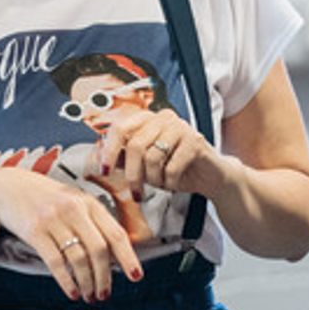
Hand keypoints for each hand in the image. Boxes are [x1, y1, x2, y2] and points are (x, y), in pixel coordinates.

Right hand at [0, 167, 142, 301]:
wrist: (5, 186)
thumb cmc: (44, 198)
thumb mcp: (72, 200)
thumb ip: (92, 220)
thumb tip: (114, 255)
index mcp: (88, 202)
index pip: (116, 233)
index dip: (128, 257)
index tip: (136, 277)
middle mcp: (73, 209)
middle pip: (99, 249)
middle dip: (105, 277)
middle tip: (104, 294)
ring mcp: (53, 220)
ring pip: (78, 258)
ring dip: (87, 282)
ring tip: (89, 296)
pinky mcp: (34, 231)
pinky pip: (55, 262)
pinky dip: (66, 281)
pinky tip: (72, 293)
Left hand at [94, 109, 229, 201]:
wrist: (211, 177)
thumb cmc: (176, 169)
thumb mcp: (144, 165)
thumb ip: (123, 158)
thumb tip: (98, 159)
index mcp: (147, 119)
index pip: (119, 128)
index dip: (108, 151)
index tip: (103, 171)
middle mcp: (163, 118)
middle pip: (135, 145)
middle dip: (132, 174)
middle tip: (136, 191)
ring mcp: (180, 127)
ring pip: (152, 156)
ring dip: (153, 178)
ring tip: (160, 184)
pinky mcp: (195, 141)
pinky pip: (171, 167)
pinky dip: (169, 182)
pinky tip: (173, 183)